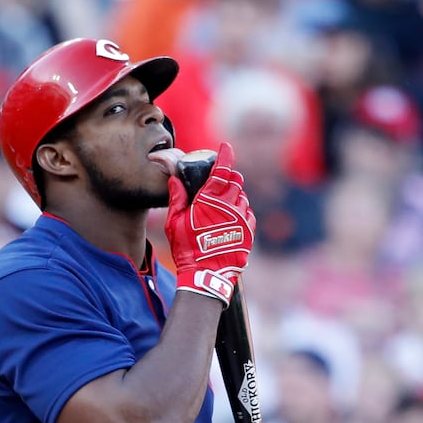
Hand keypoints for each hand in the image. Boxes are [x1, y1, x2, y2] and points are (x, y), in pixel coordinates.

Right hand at [165, 141, 255, 305]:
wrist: (206, 276)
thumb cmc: (187, 249)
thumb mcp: (174, 223)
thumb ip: (177, 198)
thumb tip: (175, 179)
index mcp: (210, 199)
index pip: (222, 169)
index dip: (225, 155)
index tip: (225, 147)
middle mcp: (230, 205)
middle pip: (235, 180)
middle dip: (227, 177)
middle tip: (217, 183)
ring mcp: (242, 218)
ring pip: (242, 197)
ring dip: (233, 196)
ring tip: (220, 207)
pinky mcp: (248, 231)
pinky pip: (248, 213)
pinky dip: (240, 211)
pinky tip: (229, 220)